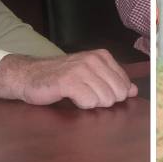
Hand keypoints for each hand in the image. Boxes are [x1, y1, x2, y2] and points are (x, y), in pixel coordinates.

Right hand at [0, 50, 138, 107]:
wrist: (29, 76)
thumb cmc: (61, 77)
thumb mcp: (90, 75)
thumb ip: (113, 81)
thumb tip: (133, 91)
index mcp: (102, 56)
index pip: (124, 85)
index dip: (112, 95)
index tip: (96, 92)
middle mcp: (93, 60)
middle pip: (117, 94)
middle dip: (103, 101)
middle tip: (85, 95)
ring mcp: (81, 69)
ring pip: (104, 99)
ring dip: (90, 103)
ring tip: (77, 95)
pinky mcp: (68, 81)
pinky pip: (88, 102)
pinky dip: (81, 105)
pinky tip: (71, 97)